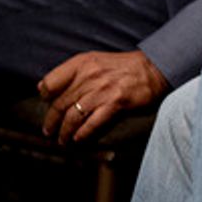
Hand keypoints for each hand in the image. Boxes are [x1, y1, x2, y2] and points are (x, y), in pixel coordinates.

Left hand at [37, 50, 168, 143]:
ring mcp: (102, 90)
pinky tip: (79, 139)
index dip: (45, 98)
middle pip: (59, 105)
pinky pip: (91, 125)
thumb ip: (73, 72)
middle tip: (50, 132)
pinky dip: (82, 135)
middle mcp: (89, 76)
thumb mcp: (97, 61)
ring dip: (64, 134)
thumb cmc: (126, 67)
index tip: (47, 106)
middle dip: (52, 123)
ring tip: (64, 140)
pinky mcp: (115, 104)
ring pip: (72, 118)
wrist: (156, 68)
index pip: (49, 84)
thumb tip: (45, 89)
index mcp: (82, 63)